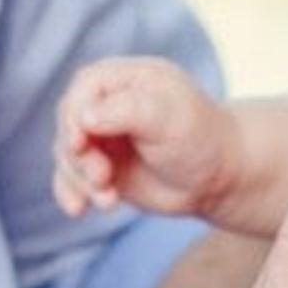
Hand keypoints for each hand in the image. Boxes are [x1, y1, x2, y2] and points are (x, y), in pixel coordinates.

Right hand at [53, 57, 235, 220]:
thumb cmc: (202, 138)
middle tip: (103, 178)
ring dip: (80, 180)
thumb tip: (84, 117)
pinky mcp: (102, 166)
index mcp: (128, 79)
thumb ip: (126, 111)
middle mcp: (111, 104)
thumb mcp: (169, 118)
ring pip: (67, 154)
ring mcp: (104, 137)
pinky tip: (78, 209)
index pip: (84, 87)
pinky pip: (71, 177)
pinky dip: (71, 192)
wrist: (219, 178)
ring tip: (108, 200)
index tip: (81, 144)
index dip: (75, 115)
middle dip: (79, 155)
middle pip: (70, 122)